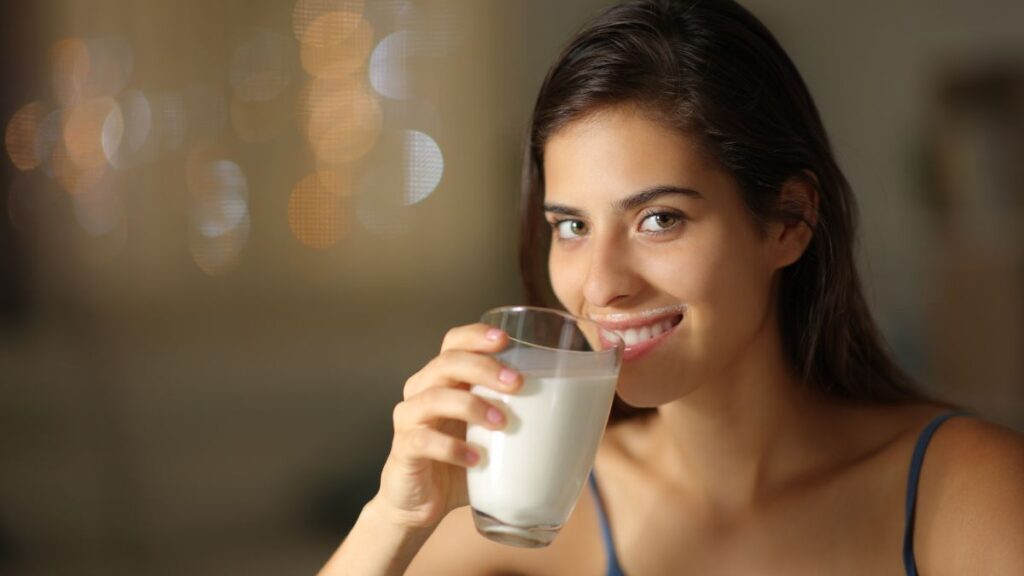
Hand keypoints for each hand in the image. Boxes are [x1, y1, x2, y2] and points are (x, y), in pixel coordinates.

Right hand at [374, 323, 521, 529]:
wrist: (422, 503)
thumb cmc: (462, 461)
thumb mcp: (489, 433)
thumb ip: (516, 415)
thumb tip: (576, 413)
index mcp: (443, 378)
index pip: (453, 341)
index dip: (476, 335)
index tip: (506, 339)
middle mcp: (421, 390)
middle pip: (446, 363)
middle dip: (483, 368)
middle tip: (517, 383)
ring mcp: (409, 419)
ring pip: (434, 398)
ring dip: (472, 406)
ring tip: (502, 423)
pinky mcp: (404, 450)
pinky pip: (423, 440)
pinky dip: (453, 448)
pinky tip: (476, 459)